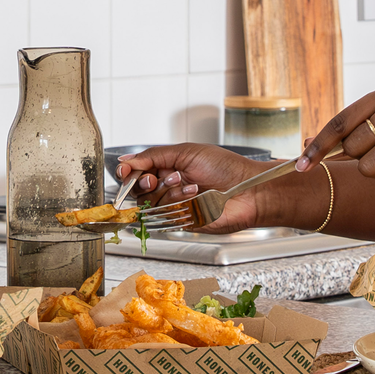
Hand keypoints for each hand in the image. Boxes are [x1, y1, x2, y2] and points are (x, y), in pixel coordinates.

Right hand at [109, 142, 290, 233]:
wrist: (248, 190)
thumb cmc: (226, 168)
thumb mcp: (186, 152)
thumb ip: (153, 155)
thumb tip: (126, 161)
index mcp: (168, 167)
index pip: (137, 171)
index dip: (128, 172)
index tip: (126, 172)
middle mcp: (169, 187)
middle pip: (138, 190)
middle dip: (148, 182)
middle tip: (162, 177)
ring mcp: (175, 205)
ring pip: (151, 204)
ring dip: (169, 192)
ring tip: (190, 185)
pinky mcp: (182, 221)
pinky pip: (165, 217)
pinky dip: (178, 204)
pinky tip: (194, 197)